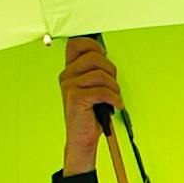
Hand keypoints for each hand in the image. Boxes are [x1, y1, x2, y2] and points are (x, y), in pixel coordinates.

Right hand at [59, 38, 120, 174]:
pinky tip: (116, 105)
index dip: (94, 46)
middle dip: (111, 70)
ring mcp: (69, 86)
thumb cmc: (90, 114)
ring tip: (115, 99)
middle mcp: (67, 75)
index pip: (77, 44)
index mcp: (70, 70)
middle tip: (114, 86)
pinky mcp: (76, 98)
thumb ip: (95, 72)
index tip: (105, 58)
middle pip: (95, 57)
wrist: (82, 138)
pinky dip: (115, 98)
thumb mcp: (92, 89)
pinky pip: (103, 91)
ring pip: (101, 75)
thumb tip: (107, 58)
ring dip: (115, 88)